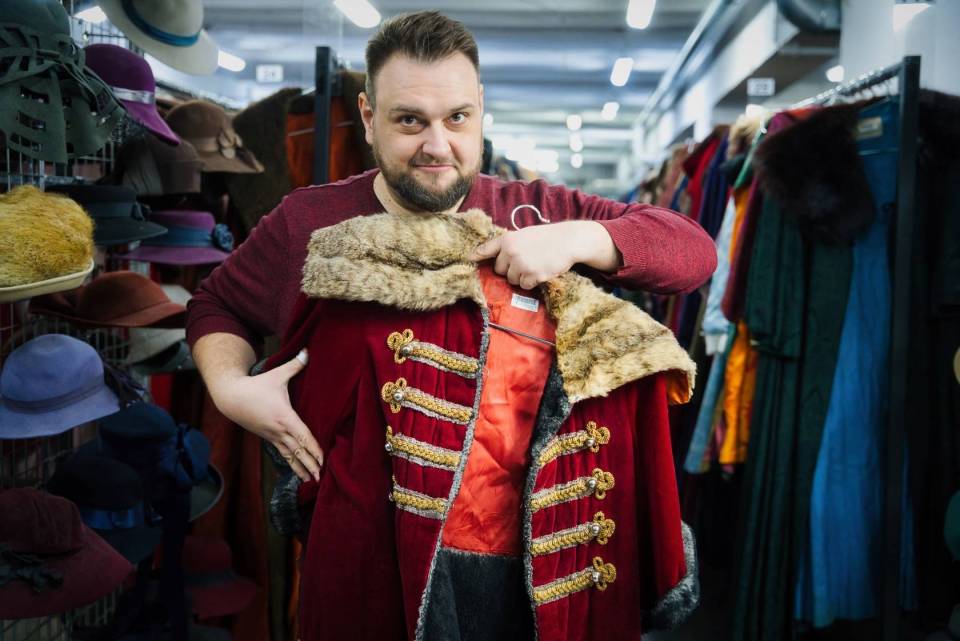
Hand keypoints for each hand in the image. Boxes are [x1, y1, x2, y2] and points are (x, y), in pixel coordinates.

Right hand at [209, 349, 322, 481]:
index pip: (303, 435)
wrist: (231, 397)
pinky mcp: (267, 438)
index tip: (323, 460)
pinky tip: (298, 472)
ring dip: (301, 468)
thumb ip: (295, 364)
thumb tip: (308, 350)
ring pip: (289, 455)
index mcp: (284, 416)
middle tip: (321, 479)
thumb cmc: (256, 385)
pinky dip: (291, 463)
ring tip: (311, 481)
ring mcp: (272, 436)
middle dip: (310, 465)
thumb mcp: (277, 374)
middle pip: (298, 450)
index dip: (314, 449)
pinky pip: (282, 453)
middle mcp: (278, 430)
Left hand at [467, 220, 620, 288]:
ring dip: (521, 276)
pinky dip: (531, 282)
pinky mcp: (533, 274)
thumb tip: (497, 258)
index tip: (467, 259)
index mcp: (507, 239)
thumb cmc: (546, 237)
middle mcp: (511, 251)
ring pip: (512, 279)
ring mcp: (522, 263)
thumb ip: (509, 244)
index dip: (476, 255)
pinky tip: (541, 271)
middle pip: (499, 270)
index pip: (486, 249)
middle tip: (524, 262)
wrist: (568, 240)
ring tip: (535, 264)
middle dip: (508, 269)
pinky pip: (524, 285)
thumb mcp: (524, 234)